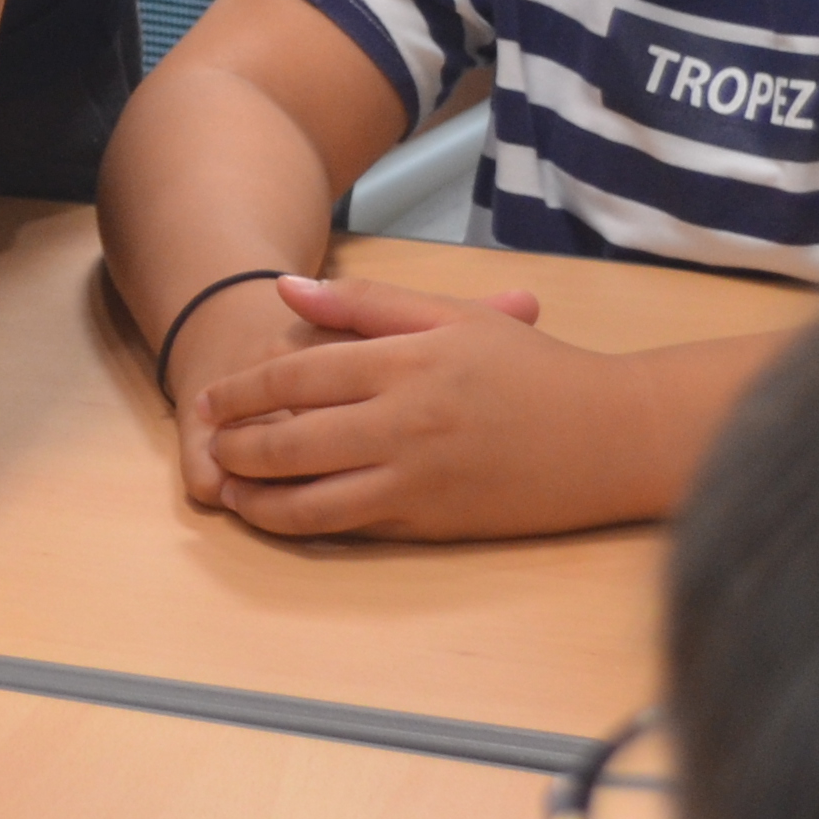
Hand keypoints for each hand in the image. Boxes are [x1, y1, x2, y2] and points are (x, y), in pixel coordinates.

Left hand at [176, 273, 679, 541]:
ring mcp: (417, 480)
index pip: (296, 377)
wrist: (610, 436)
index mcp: (405, 364)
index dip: (241, 391)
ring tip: (230, 489)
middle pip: (291, 441)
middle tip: (207, 444)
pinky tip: (283, 514)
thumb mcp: (451, 316)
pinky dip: (307, 523)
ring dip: (259, 498)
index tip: (209, 398)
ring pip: (312, 499)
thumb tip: (284, 291)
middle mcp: (404, 424)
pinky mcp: (434, 523)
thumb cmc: (531, 369)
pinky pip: (354, 527)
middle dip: (235, 446)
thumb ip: (365, 304)